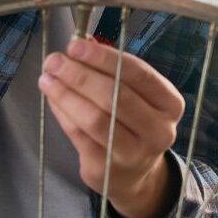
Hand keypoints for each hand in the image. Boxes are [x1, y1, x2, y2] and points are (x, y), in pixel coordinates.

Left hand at [39, 38, 186, 217]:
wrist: (135, 174)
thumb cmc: (134, 123)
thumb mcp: (135, 95)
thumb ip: (113, 70)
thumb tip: (84, 42)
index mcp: (170, 103)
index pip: (138, 74)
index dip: (105, 58)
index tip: (76, 45)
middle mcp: (159, 129)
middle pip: (116, 96)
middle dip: (81, 75)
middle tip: (54, 61)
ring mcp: (134, 153)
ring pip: (95, 119)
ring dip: (66, 95)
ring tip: (47, 79)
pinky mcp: (107, 169)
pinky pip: (79, 136)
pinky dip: (63, 114)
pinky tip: (52, 99)